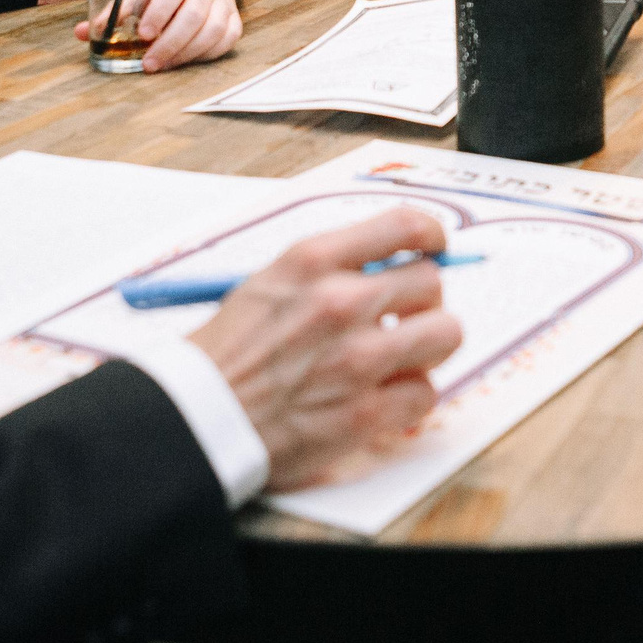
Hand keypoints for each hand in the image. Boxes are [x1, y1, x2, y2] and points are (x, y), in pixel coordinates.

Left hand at [72, 0, 242, 71]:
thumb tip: (82, 32)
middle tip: (147, 61)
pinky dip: (206, 53)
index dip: (158, 10)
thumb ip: (115, 9)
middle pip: (193, 13)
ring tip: (159, 65)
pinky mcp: (233, 19)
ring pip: (212, 29)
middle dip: (169, 41)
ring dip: (184, 52)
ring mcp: (222, 2)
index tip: (141, 33)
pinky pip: (226, 39)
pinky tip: (183, 61)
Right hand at [190, 207, 463, 490]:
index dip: (431, 235)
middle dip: (424, 300)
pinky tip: (384, 399)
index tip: (435, 247)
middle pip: (432, 282)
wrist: (197, 416)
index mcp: (313, 261)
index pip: (404, 225)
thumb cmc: (227, 354)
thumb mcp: (271, 282)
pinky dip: (410, 398)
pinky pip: (425, 393)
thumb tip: (388, 267)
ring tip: (400, 360)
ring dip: (427, 347)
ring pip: (445, 334)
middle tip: (407, 318)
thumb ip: (330, 270)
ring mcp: (358, 358)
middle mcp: (341, 302)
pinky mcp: (365, 413)